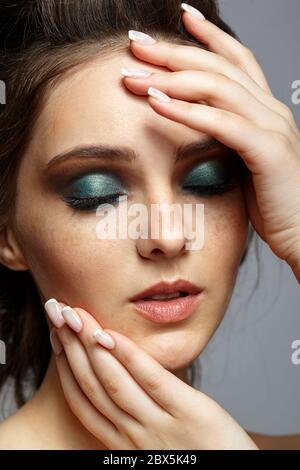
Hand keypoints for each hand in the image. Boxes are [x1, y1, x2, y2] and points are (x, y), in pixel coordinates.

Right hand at [47, 300, 257, 449]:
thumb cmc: (199, 453)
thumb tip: (123, 373)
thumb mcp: (158, 437)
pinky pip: (152, 381)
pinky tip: (111, 335)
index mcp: (125, 440)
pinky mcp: (190, 415)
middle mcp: (135, 436)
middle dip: (69, 346)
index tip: (56, 335)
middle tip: (55, 311)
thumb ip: (139, 411)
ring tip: (74, 315)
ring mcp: (161, 427)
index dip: (65, 365)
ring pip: (113, 383)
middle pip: (91, 386)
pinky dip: (129, 357)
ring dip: (89, 346)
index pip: (83, 399)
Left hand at [122, 11, 299, 280]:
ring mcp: (271, 127)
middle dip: (174, 52)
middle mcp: (270, 110)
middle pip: (218, 66)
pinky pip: (221, 123)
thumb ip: (225, 139)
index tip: (177, 19)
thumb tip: (194, 130)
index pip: (236, 60)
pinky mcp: (267, 150)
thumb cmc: (270, 202)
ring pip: (217, 87)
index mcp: (264, 110)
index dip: (208, 37)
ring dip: (171, 78)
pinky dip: (186, 112)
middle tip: (136, 43)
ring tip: (134, 75)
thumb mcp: (244, 161)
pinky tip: (156, 103)